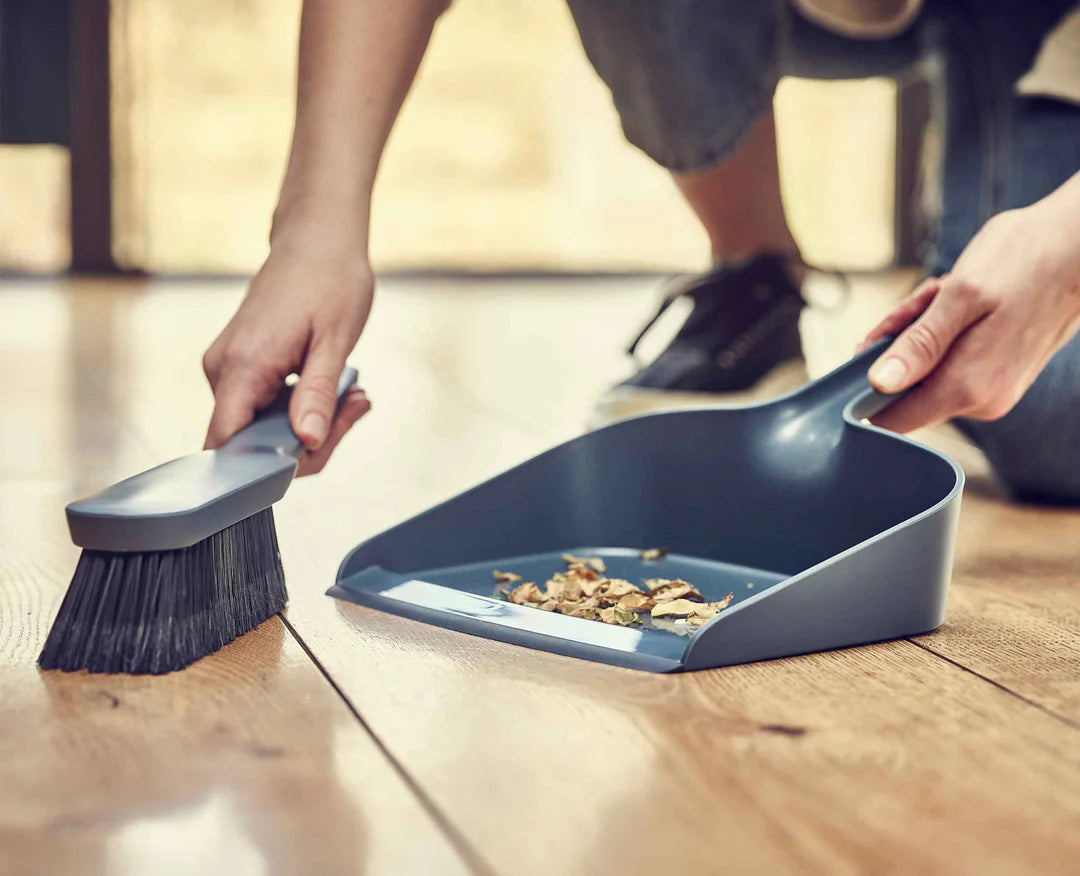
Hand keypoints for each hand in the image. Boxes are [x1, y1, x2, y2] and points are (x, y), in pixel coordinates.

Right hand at [202, 239, 372, 474]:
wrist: (317, 238)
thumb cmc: (331, 279)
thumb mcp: (335, 342)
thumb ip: (318, 395)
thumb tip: (307, 444)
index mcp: (242, 366)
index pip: (228, 446)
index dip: (267, 467)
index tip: (319, 449)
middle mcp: (223, 370)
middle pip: (251, 443)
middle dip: (310, 440)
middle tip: (356, 407)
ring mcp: (228, 367)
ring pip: (262, 427)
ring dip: (311, 422)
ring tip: (352, 392)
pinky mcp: (239, 365)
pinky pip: (264, 407)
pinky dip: (301, 406)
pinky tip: (335, 386)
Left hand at [861, 191, 1079, 432]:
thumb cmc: (1025, 260)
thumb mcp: (961, 295)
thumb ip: (918, 344)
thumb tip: (880, 383)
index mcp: (965, 387)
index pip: (890, 420)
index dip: (865, 389)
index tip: (869, 346)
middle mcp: (980, 401)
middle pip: (905, 388)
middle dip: (901, 343)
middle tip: (926, 301)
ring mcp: (992, 391)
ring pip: (926, 369)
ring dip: (924, 330)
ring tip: (951, 292)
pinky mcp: (999, 376)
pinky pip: (951, 360)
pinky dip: (946, 330)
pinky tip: (964, 299)